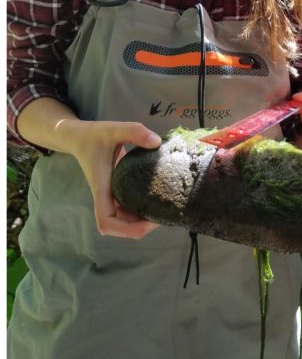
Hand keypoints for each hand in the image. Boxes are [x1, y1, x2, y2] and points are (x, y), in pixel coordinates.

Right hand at [60, 119, 162, 237]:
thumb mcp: (113, 128)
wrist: (80, 137)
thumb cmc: (94, 135)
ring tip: (165, 209)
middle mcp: (106, 196)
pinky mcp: (117, 189)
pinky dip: (141, 209)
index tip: (149, 222)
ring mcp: (111, 194)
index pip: (106, 221)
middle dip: (139, 227)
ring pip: (124, 219)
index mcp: (102, 188)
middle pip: (118, 226)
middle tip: (164, 215)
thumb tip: (157, 142)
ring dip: (141, 220)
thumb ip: (134, 132)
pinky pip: (128, 207)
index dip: (127, 229)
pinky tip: (159, 198)